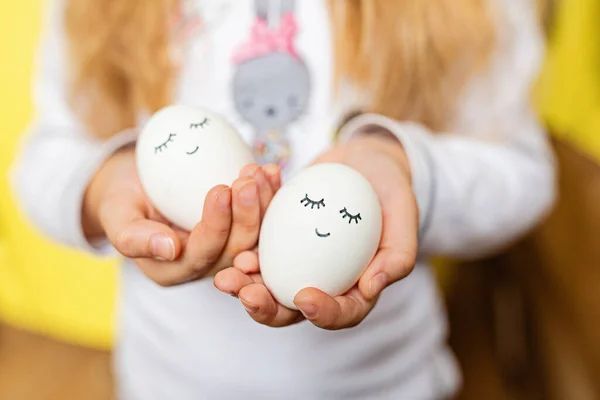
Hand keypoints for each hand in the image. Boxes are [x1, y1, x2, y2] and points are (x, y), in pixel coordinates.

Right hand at [83, 146, 280, 285]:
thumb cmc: (123, 201)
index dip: (216, 225)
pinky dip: (269, 193)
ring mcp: (228, 247)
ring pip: (255, 233)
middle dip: (247, 214)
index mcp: (176, 271)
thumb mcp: (118, 217)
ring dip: (262, 202)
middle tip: (248, 180)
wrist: (137, 187)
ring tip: (259, 171)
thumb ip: (134, 238)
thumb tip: (168, 248)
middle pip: (237, 247)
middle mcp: (207, 265)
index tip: (220, 190)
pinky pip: (261, 216)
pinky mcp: (241, 229)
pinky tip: (272, 170)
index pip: (203, 253)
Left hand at [214, 134, 417, 328]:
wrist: (364, 163)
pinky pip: (256, 238)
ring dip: (242, 277)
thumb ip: (397, 255)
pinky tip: (234, 218)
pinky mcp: (276, 236)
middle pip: (290, 306)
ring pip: (264, 278)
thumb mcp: (404, 216)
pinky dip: (244, 229)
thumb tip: (372, 287)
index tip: (306, 296)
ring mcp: (294, 260)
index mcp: (355, 289)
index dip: (322, 313)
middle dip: (264, 305)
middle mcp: (321, 280)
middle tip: (245, 291)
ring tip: (230, 267)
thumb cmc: (390, 192)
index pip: (340, 312)